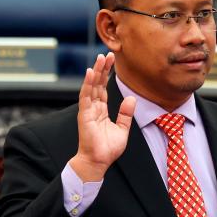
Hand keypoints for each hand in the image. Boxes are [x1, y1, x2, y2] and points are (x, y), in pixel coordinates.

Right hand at [69, 53, 136, 181]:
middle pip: (98, 84)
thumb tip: (131, 99)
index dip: (107, 75)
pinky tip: (91, 72)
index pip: (104, 88)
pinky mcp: (84, 115)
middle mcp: (93, 108)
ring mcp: (88, 110)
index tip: (112, 62)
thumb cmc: (108, 149)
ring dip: (96, 72)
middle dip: (102, 69)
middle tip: (107, 54)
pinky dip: (88, 84)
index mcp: (101, 110)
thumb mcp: (122, 129)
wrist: (98, 162)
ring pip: (91, 86)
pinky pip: (86, 96)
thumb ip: (126, 114)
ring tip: (100, 58)